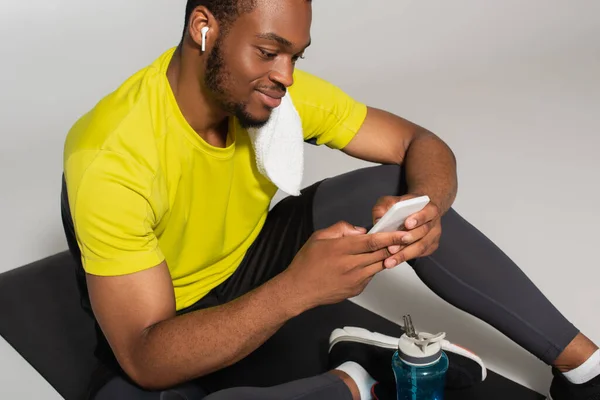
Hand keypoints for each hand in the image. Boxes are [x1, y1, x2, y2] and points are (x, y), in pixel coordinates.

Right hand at [283, 221, 405, 310]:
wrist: (299, 289)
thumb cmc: (306, 264)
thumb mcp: (319, 237)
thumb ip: (341, 229)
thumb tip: (359, 230)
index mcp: (341, 249)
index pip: (372, 241)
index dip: (391, 236)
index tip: (403, 233)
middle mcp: (350, 265)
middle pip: (381, 254)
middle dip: (396, 246)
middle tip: (406, 239)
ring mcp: (355, 280)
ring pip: (379, 265)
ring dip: (387, 257)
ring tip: (391, 250)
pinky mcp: (356, 289)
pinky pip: (371, 276)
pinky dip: (373, 268)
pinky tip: (369, 263)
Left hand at [372, 194, 441, 267]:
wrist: (416, 211)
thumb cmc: (403, 206)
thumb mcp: (391, 201)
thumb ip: (384, 207)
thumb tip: (378, 221)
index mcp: (428, 208)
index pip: (427, 212)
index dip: (418, 218)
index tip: (407, 224)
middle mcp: (434, 222)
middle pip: (423, 233)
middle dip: (406, 241)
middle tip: (392, 248)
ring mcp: (433, 236)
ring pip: (421, 247)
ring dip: (404, 255)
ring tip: (389, 261)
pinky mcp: (430, 247)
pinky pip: (418, 254)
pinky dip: (405, 258)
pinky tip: (392, 261)